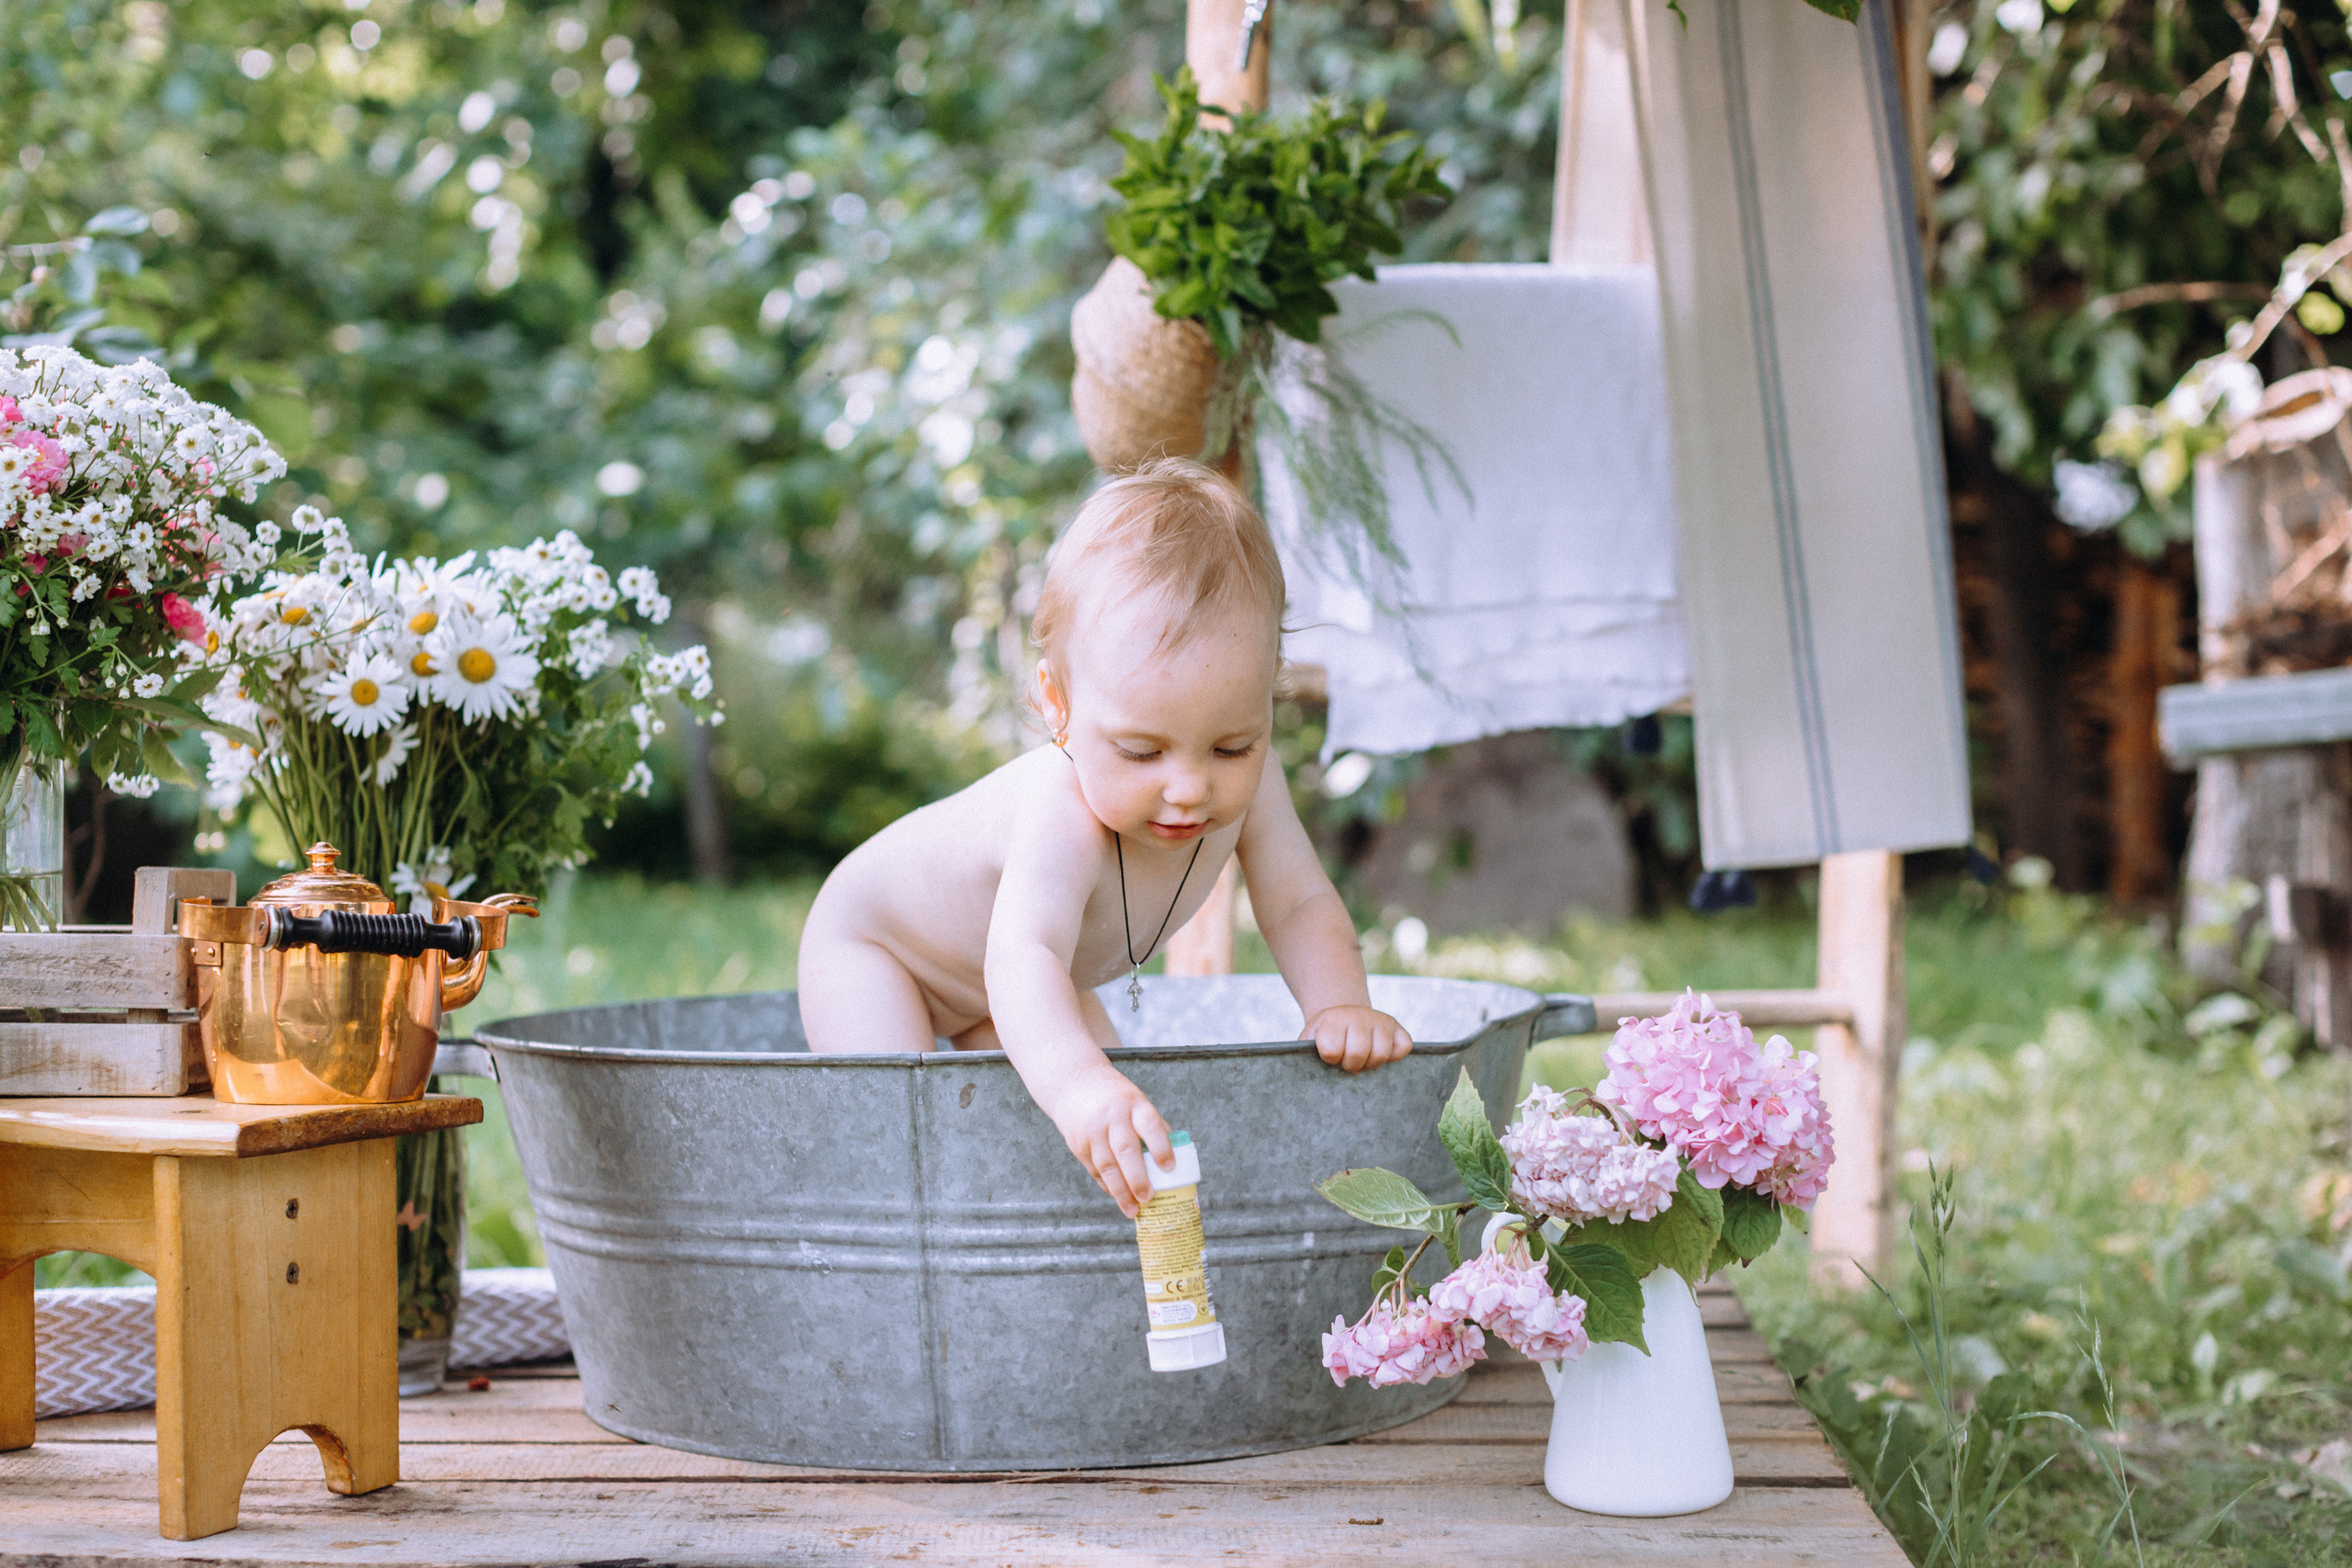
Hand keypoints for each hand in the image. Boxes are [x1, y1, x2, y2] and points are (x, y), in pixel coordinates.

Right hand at [1039, 1067, 1174, 1217]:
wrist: (1073, 1083)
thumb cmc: (1116, 1098)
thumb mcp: (1137, 1102)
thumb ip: (1153, 1128)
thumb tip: (1174, 1161)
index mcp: (1134, 1104)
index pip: (1149, 1125)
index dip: (1160, 1146)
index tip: (1169, 1168)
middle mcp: (1112, 1116)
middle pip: (1125, 1150)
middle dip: (1137, 1177)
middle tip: (1148, 1198)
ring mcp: (1092, 1131)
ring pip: (1107, 1165)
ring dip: (1120, 1191)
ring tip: (1133, 1210)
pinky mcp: (1078, 1144)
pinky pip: (1095, 1170)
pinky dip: (1108, 1186)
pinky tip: (1118, 1197)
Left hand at [1302, 1004, 1412, 1072]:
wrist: (1343, 1013)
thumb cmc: (1324, 1036)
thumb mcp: (1309, 1041)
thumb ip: (1304, 1056)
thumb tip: (1304, 1083)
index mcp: (1333, 1020)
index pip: (1331, 1050)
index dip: (1330, 1059)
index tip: (1329, 1056)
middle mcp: (1359, 1016)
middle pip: (1358, 1054)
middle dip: (1351, 1065)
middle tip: (1347, 1061)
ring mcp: (1381, 1020)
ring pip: (1382, 1054)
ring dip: (1371, 1063)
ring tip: (1362, 1058)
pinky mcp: (1398, 1027)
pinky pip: (1403, 1048)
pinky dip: (1393, 1057)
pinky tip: (1379, 1052)